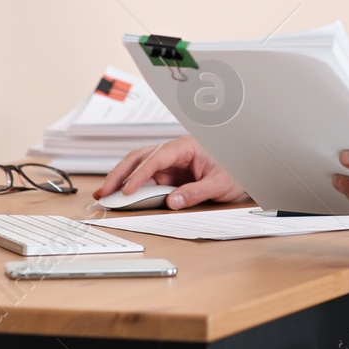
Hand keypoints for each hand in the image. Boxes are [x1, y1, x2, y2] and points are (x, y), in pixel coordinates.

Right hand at [94, 135, 247, 209]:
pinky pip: (148, 179)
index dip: (139, 175)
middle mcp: (174, 152)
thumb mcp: (219, 184)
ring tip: (105, 195)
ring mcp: (170, 163)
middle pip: (139, 158)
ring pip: (139, 168)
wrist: (245, 169)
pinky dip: (133, 187)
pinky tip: (122, 197)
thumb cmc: (235, 170)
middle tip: (103, 191)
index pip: (156, 158)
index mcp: (186, 147)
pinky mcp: (170, 174)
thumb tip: (172, 202)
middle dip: (119, 174)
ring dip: (122, 180)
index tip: (127, 190)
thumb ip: (196, 192)